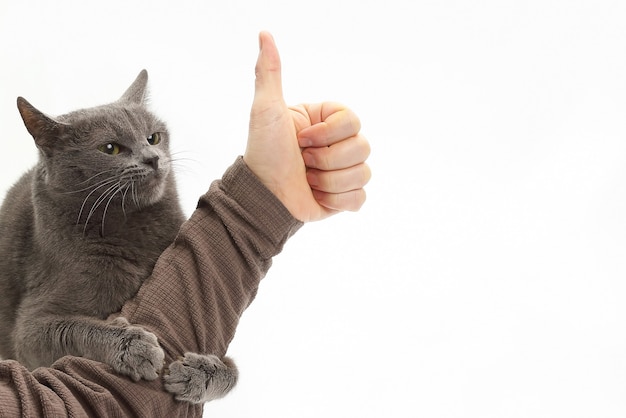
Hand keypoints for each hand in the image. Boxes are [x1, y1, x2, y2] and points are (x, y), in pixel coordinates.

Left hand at [244, 32, 370, 221]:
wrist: (262, 197)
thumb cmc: (263, 153)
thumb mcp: (266, 110)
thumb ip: (269, 72)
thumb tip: (264, 34)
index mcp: (326, 122)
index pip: (353, 120)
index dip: (328, 134)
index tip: (301, 140)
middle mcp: (338, 144)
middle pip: (363, 147)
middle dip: (327, 160)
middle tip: (304, 162)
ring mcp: (343, 171)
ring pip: (363, 173)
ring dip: (329, 181)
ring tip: (308, 180)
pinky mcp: (345, 196)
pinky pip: (360, 197)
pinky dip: (337, 200)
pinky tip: (317, 197)